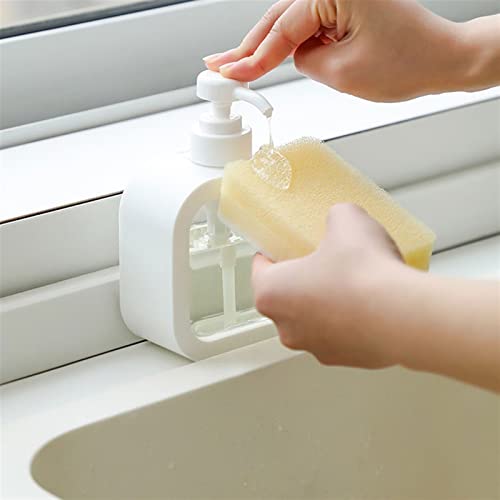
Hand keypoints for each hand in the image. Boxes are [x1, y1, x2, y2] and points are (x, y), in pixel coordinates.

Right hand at [204, 0, 491, 101]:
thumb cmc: (408, 61)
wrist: (443, 59)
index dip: (253, 59)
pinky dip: (290, 44)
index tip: (230, 75)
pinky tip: (268, 58)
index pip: (283, 31)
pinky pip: (309, 25)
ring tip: (238, 65)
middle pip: (278, 18)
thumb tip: (293, 56)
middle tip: (220, 64)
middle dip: (249, 46)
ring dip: (266, 46)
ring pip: (291, 22)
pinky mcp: (346, 5)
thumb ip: (305, 61)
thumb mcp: (342, 72)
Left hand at [252, 203, 499, 391]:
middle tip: (322, 261)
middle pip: (284, 297)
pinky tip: (368, 303)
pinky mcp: (344, 359)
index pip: (259, 268)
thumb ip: (334, 216)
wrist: (403, 315)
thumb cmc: (363, 272)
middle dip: (300, 279)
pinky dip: (348, 321)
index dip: (272, 253)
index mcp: (271, 293)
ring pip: (312, 319)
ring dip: (324, 302)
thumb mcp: (346, 220)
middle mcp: (286, 326)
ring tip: (351, 282)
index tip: (284, 246)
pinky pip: (339, 334)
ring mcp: (315, 347)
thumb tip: (340, 219)